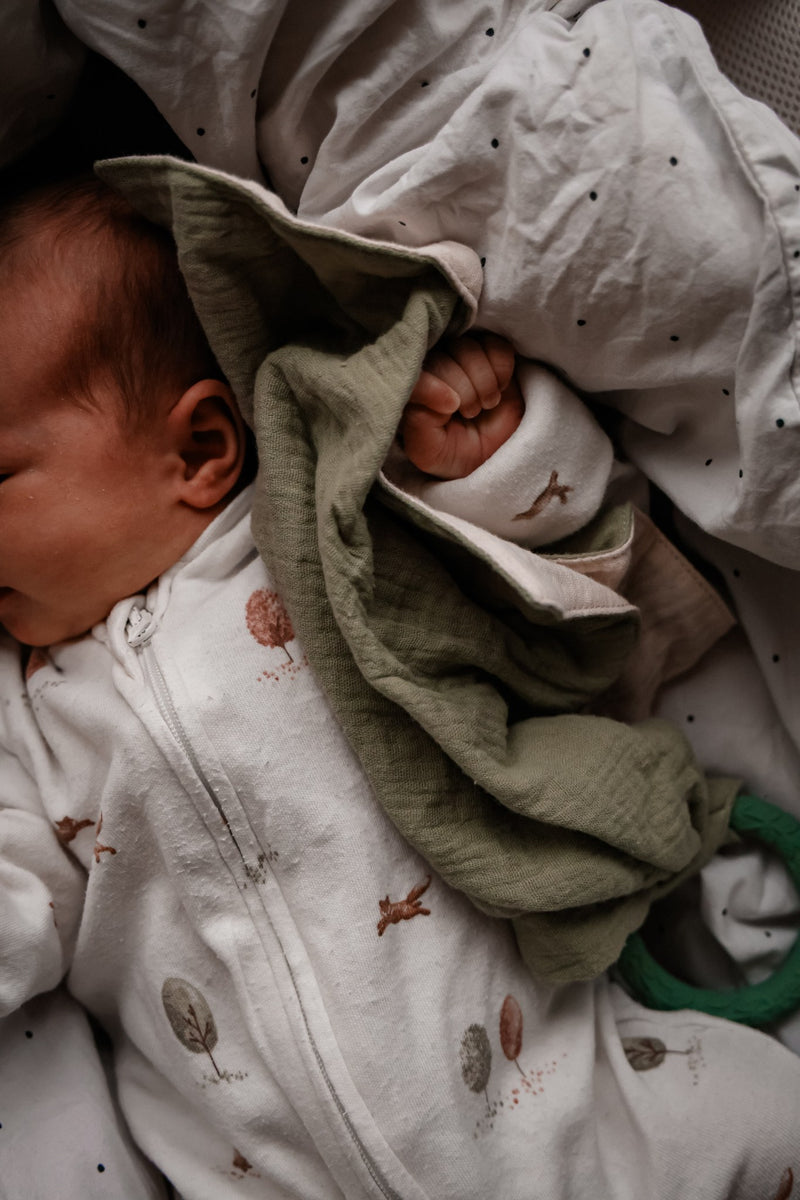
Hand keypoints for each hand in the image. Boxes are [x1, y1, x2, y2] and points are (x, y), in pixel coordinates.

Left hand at [401, 333, 523, 478]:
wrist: (491, 455)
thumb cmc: (452, 452)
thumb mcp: (427, 452)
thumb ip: (419, 423)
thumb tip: (442, 395)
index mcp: (410, 388)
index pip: (411, 373)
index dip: (431, 387)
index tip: (451, 408)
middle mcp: (432, 366)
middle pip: (443, 358)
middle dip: (464, 391)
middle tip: (471, 414)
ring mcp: (460, 355)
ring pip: (469, 349)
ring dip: (484, 382)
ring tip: (486, 404)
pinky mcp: (490, 351)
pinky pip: (496, 345)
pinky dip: (502, 369)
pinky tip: (500, 387)